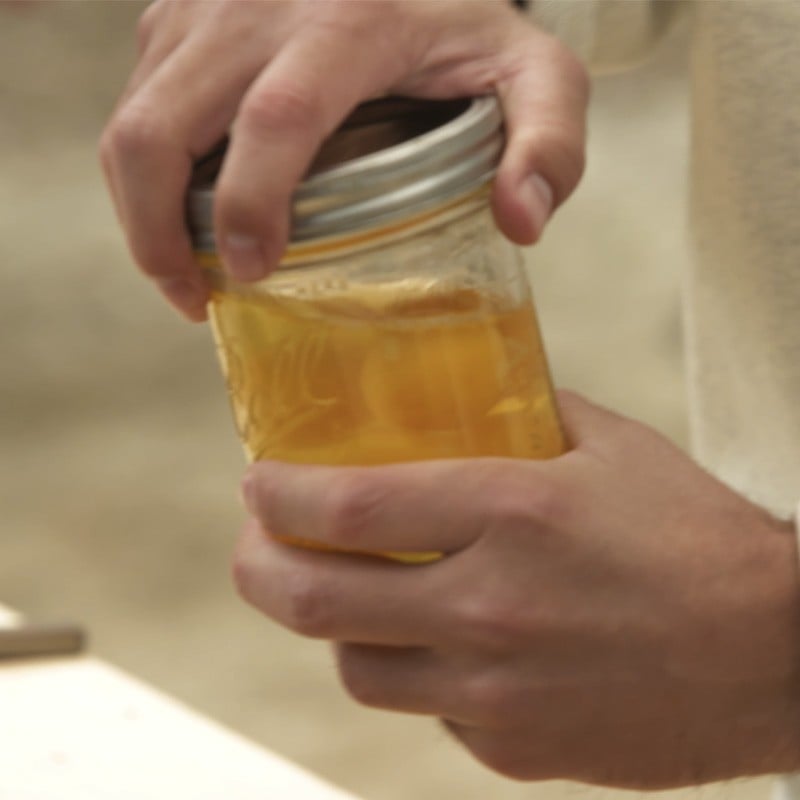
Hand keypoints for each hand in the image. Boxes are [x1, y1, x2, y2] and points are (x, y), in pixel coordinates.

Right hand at [100, 0, 587, 320]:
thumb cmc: (468, 18)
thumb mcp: (533, 70)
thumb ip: (550, 140)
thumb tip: (521, 223)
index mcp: (348, 21)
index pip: (276, 120)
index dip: (251, 207)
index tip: (250, 276)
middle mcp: (256, 6)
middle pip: (161, 127)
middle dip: (159, 230)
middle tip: (195, 298)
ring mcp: (204, 7)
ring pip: (133, 120)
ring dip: (142, 211)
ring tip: (183, 273)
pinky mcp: (175, 15)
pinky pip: (137, 101)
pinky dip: (146, 171)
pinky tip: (184, 213)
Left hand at [233, 391, 799, 787]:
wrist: (775, 652)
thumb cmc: (694, 537)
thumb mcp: (608, 447)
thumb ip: (522, 415)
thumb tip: (460, 402)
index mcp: (512, 514)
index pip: (348, 508)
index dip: (279, 495)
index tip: (258, 481)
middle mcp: (490, 608)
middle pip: (317, 603)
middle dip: (259, 568)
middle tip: (254, 542)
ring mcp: (496, 692)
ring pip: (357, 670)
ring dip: (332, 627)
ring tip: (342, 592)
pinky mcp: (514, 749)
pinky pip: (425, 709)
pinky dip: (410, 671)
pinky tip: (435, 642)